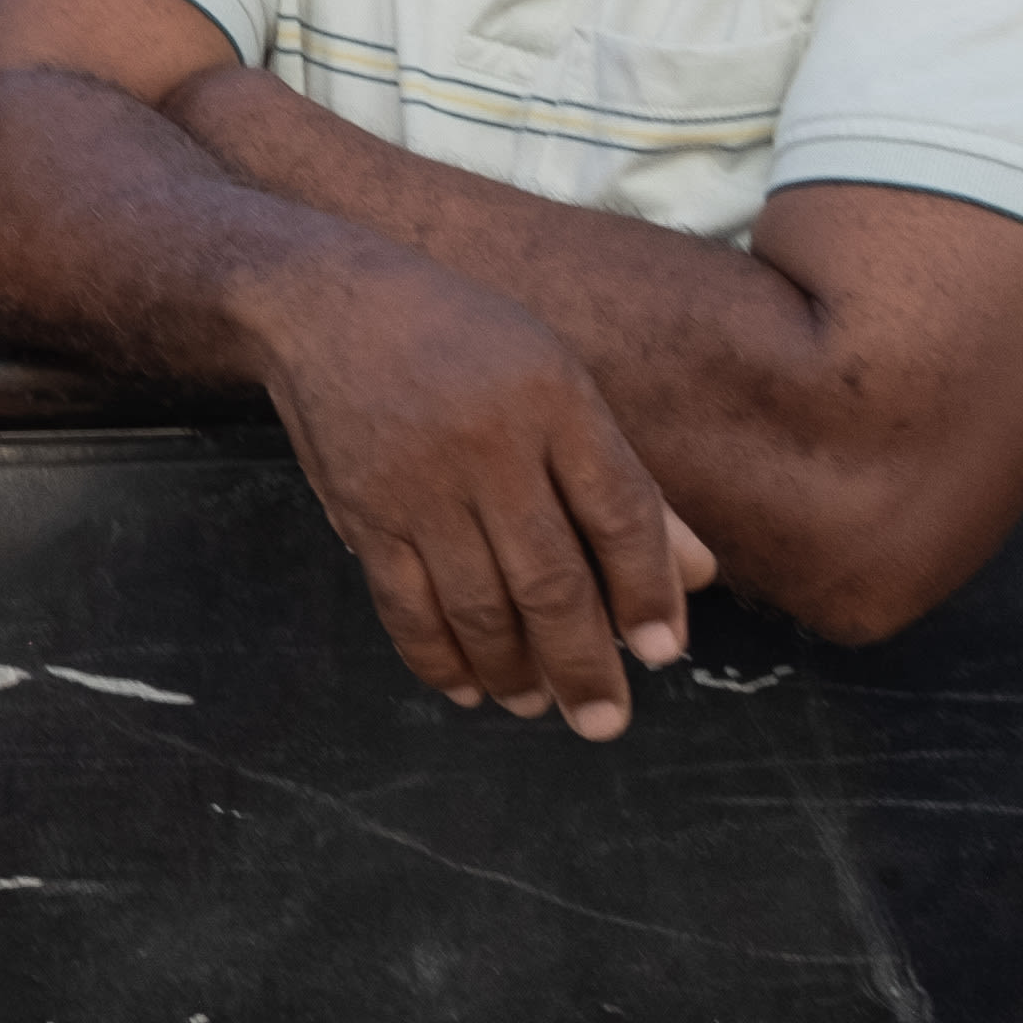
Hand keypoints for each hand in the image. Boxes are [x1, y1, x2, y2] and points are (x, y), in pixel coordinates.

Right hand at [251, 248, 712, 736]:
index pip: (619, 514)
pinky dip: (435, 656)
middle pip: (550, 578)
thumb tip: (697, 573)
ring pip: (477, 603)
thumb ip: (625, 478)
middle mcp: (489, 447)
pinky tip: (465, 686)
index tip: (665, 653)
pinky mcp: (362, 510)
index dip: (648, 589)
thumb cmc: (462, 338)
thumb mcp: (558, 381)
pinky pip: (403, 603)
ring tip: (537, 706)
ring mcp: (419, 484)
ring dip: (513, 669)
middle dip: (583, 661)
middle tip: (604, 721)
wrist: (325, 301)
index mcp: (555, 404)